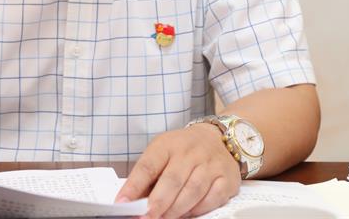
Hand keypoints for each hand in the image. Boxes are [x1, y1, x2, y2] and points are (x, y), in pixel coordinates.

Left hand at [115, 123, 240, 217]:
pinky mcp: (226, 177)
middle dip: (157, 203)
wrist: (216, 138)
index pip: (148, 165)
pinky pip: (212, 198)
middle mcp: (189, 152)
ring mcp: (210, 164)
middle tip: (145, 217)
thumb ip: (148, 176)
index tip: (122, 203)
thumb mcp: (162, 152)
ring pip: (192, 191)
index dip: (134, 186)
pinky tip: (187, 214)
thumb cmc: (183, 149)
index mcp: (167, 144)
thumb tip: (130, 201)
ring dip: (176, 210)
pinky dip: (198, 210)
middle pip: (172, 180)